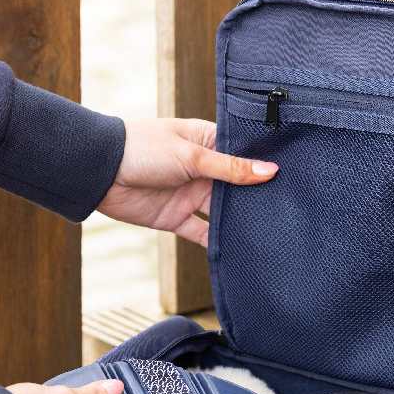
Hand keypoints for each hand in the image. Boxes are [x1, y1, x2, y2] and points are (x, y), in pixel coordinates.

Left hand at [96, 118, 277, 245]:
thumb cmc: (143, 148)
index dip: (264, 165)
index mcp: (207, 142)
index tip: (292, 176)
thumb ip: (230, 168)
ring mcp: (191, 194)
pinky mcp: (178, 218)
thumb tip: (269, 171)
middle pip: (237, 186)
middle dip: (256, 197)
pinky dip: (217, 243)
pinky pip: (202, 233)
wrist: (100, 172)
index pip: (243, 155)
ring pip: (223, 212)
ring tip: (269, 231)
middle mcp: (203, 169)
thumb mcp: (192, 155)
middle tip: (288, 208)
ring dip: (239, 221)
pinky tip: (237, 250)